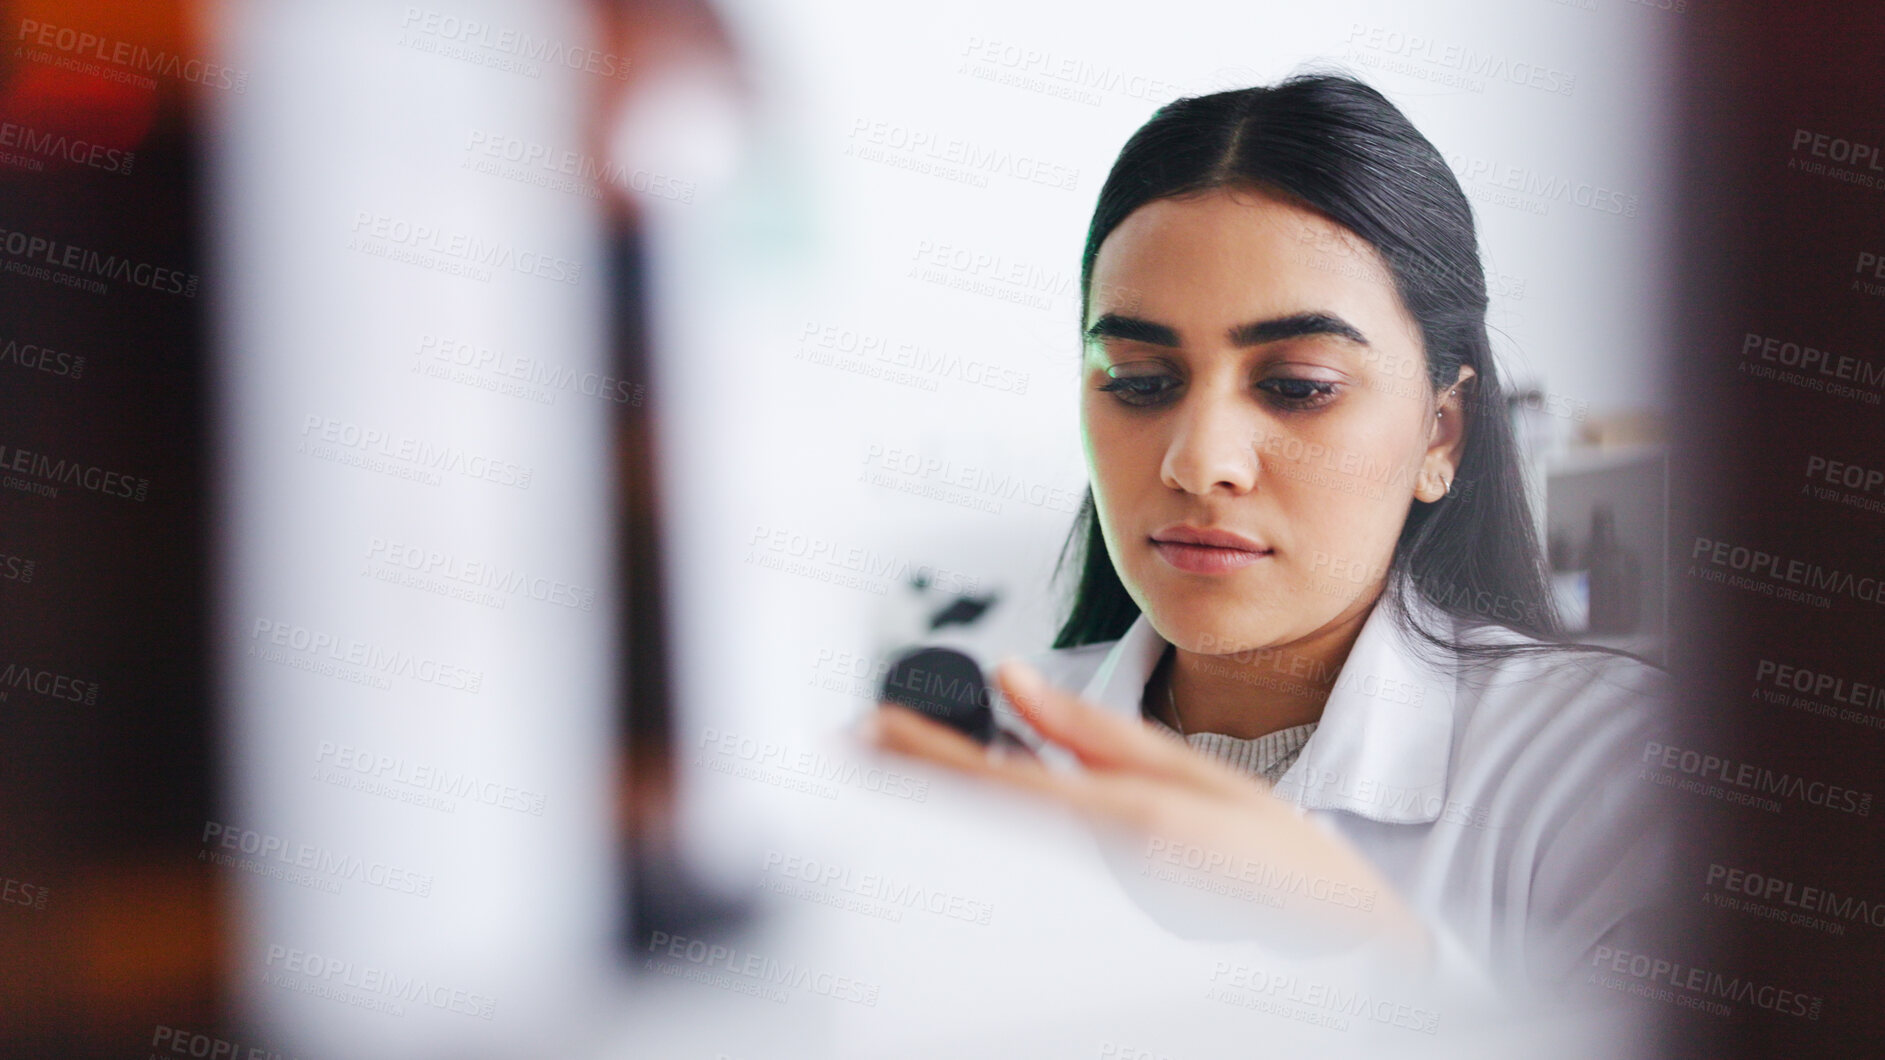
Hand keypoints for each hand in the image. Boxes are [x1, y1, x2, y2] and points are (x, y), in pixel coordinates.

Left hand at [867, 658, 1430, 963]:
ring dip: (944, 799)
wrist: (1334, 939)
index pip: (997, 782)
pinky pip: (1037, 857)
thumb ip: (1092, 729)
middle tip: (850, 748)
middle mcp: (1099, 866)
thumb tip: (1017, 683)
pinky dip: (995, 825)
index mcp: (1123, 822)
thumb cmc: (1279, 856)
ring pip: (1002, 838)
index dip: (926, 756)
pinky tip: (970, 796)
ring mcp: (1096, 896)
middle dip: (910, 778)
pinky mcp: (1103, 909)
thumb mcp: (1188, 769)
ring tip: (885, 763)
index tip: (873, 730)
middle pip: (979, 816)